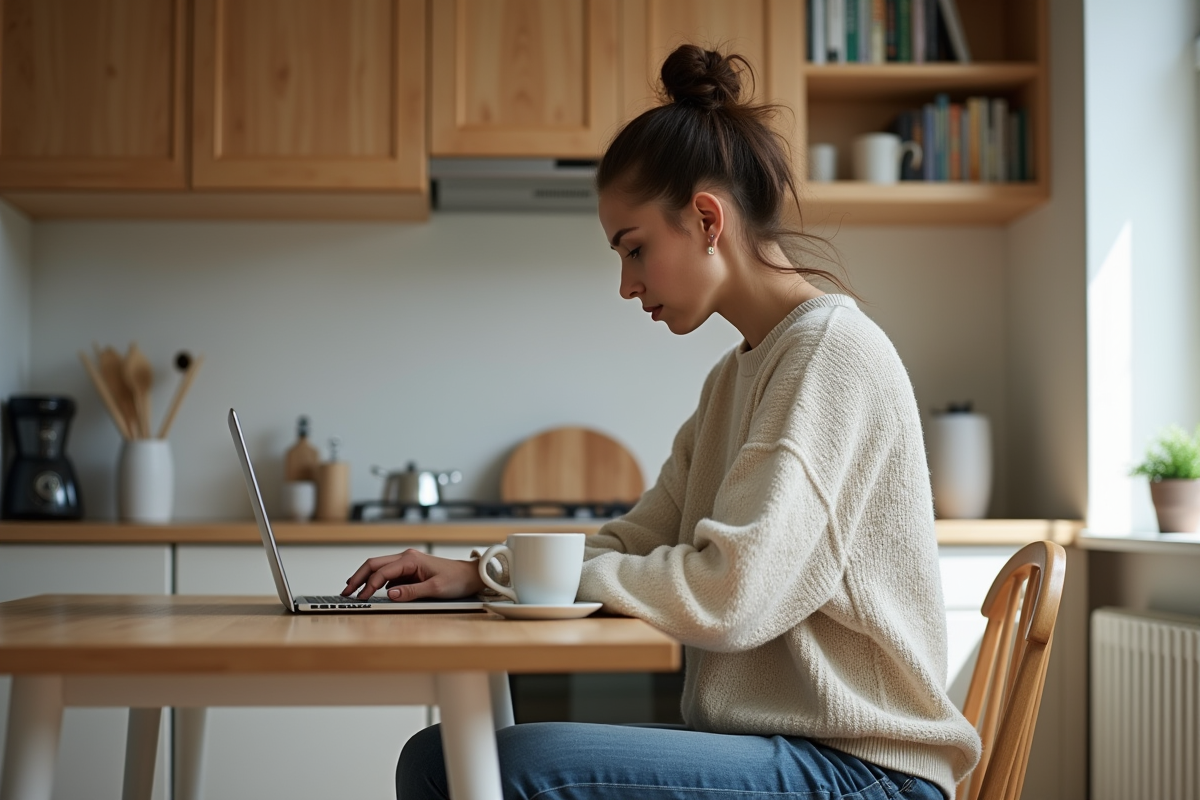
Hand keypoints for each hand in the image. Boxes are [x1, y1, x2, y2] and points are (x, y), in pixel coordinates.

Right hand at [341, 549, 485, 601]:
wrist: (470, 576)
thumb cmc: (456, 580)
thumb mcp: (435, 588)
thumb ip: (411, 592)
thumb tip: (389, 594)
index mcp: (410, 559)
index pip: (382, 571)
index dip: (368, 585)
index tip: (360, 598)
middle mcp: (406, 558)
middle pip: (374, 564)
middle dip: (358, 578)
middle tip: (345, 592)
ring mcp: (407, 564)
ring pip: (379, 569)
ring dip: (365, 579)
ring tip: (354, 593)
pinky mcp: (409, 571)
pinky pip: (388, 575)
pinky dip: (376, 583)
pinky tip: (370, 592)